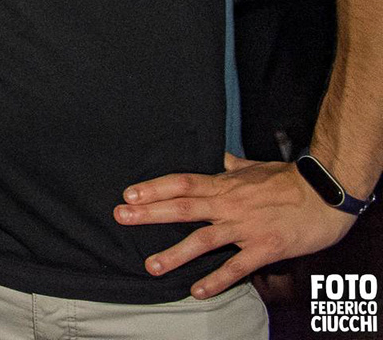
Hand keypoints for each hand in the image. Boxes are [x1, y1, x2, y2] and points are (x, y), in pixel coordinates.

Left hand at [114, 154, 357, 298]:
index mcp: (225, 185)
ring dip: (175, 254)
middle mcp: (229, 205)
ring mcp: (246, 228)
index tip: (129, 194)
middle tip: (121, 218)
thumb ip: (235, 166)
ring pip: (204, 240)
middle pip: (183, 208)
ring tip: (151, 265)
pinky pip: (237, 267)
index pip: (182, 184)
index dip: (154, 188)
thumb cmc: (291, 180)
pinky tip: (198, 290)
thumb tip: (222, 157)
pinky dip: (217, 280)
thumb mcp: (257, 167)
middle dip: (150, 214)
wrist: (326, 195)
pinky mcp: (265, 248)